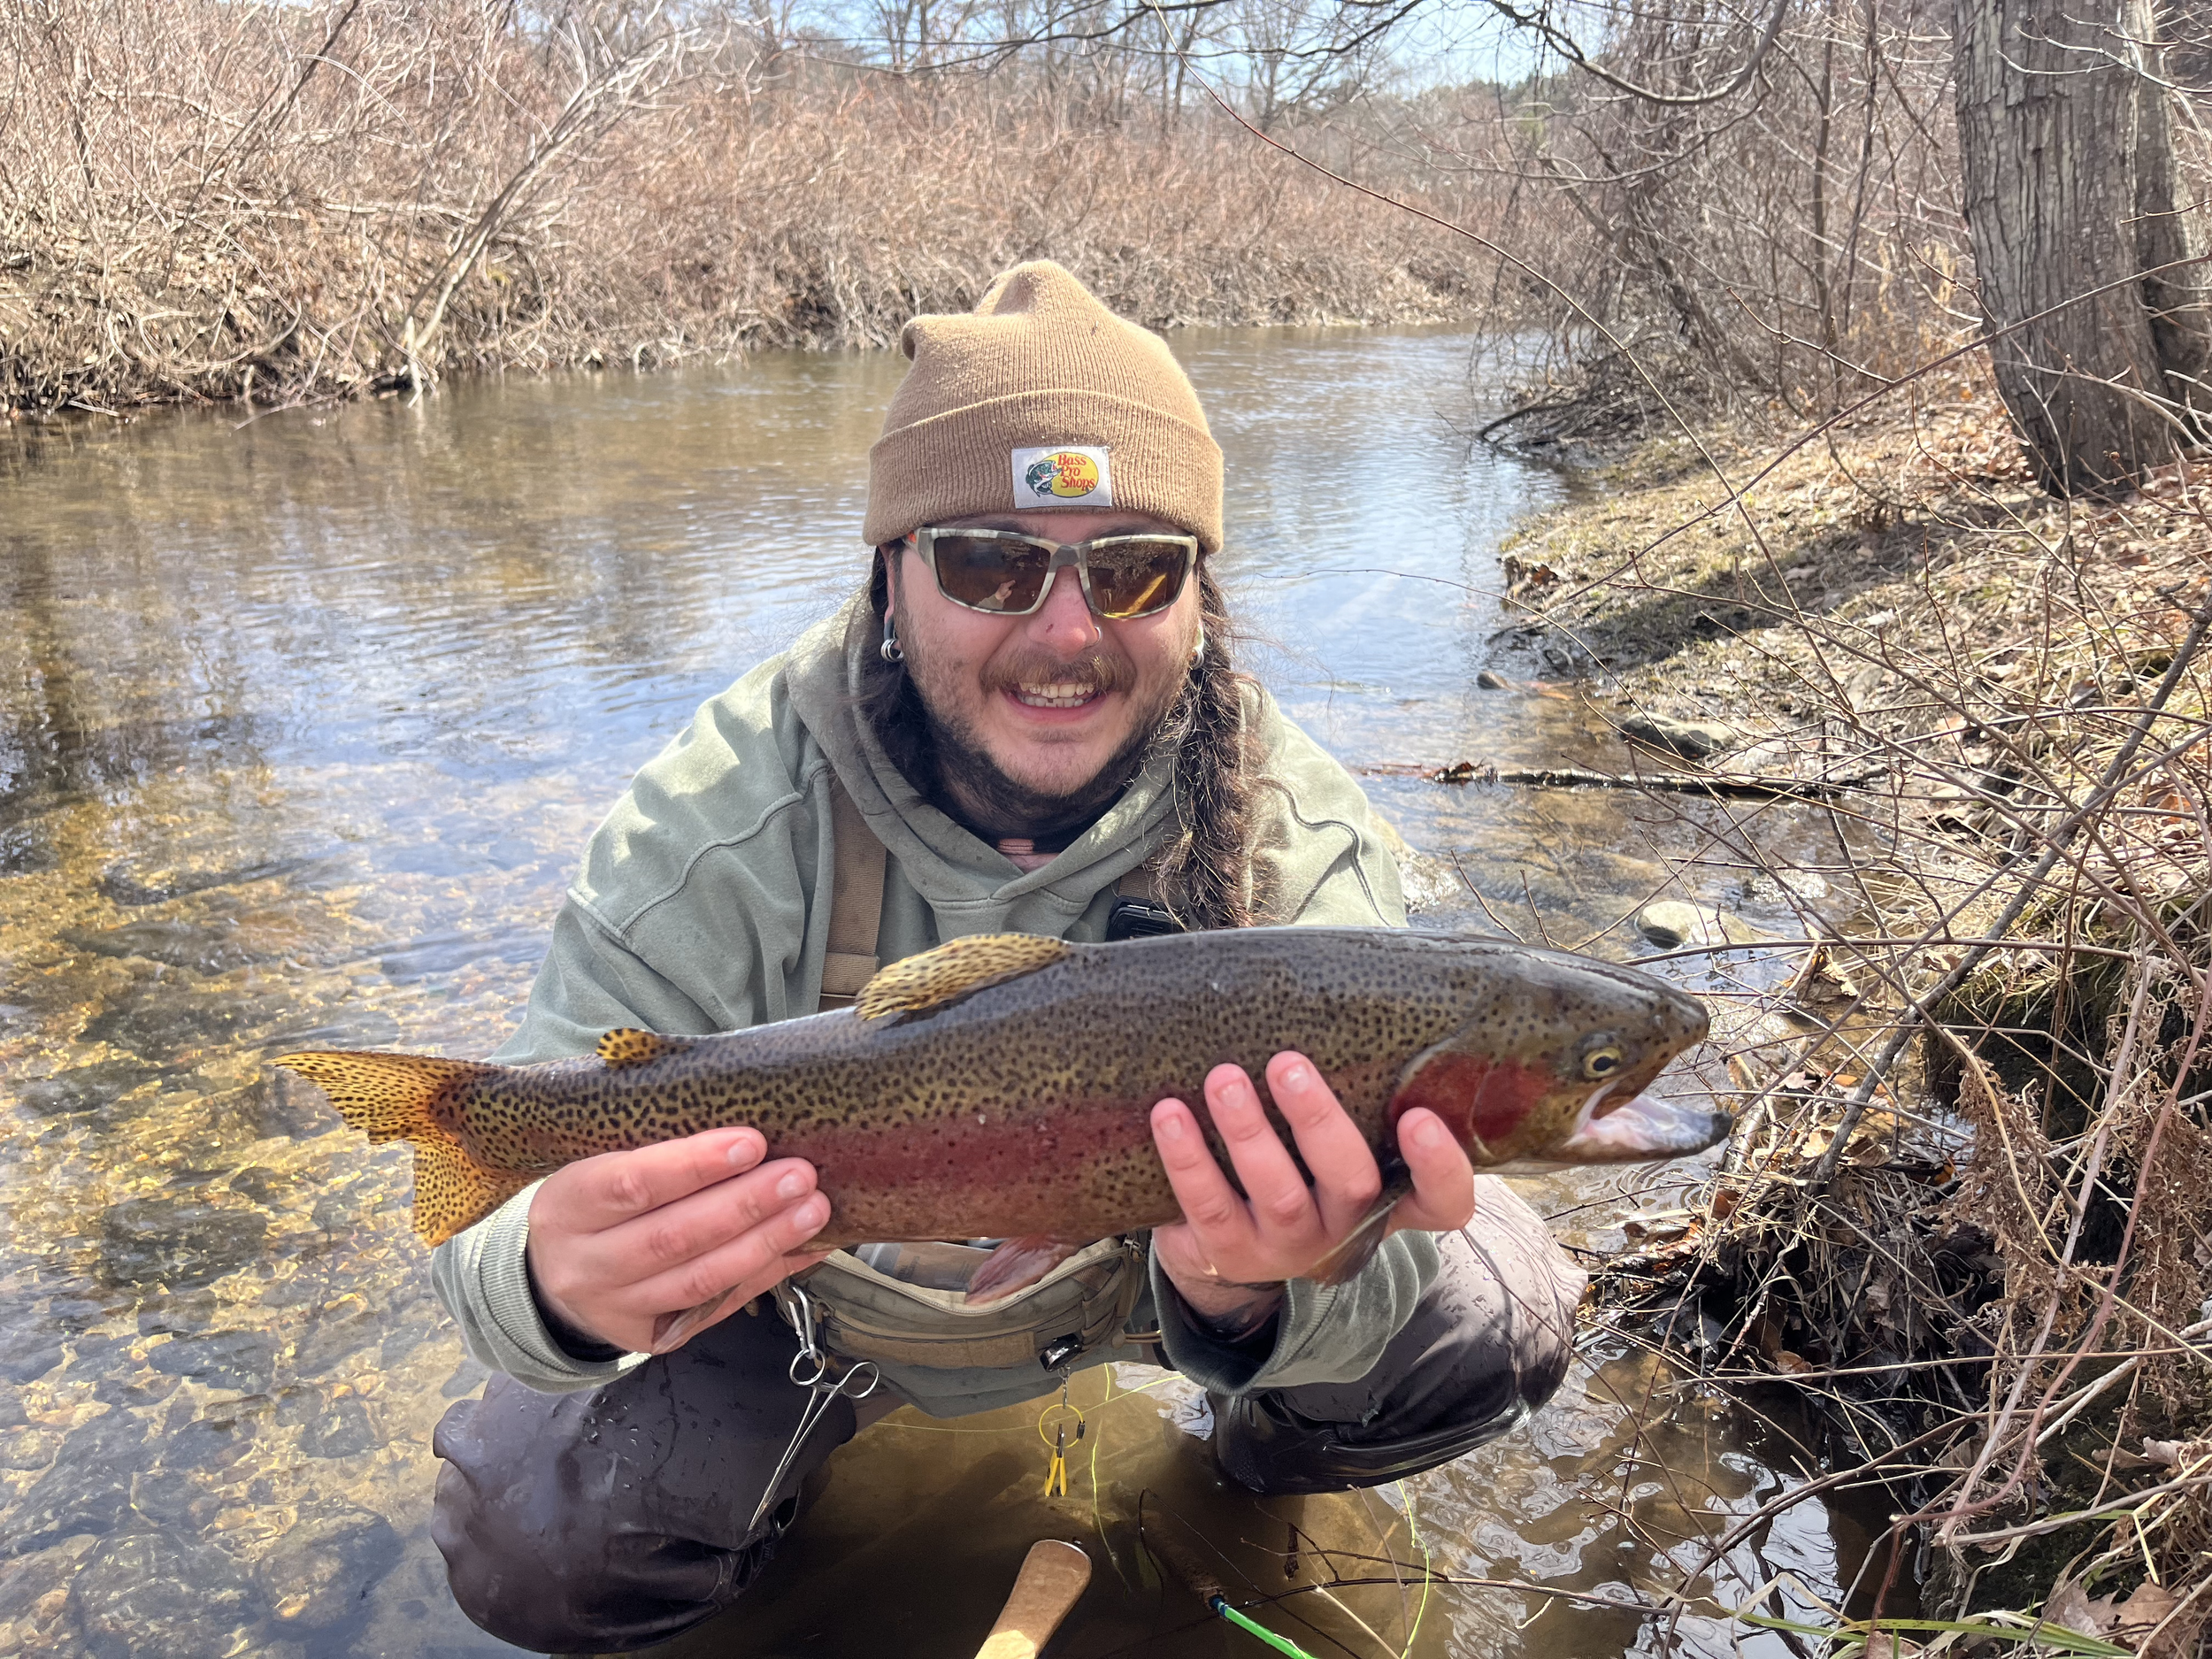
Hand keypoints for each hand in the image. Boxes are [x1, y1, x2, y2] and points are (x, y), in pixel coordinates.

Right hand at [525, 1127, 832, 1355]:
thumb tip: (751, 1137)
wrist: (554, 1275)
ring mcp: (616, 1308)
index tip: (752, 1143)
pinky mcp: (651, 1338)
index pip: (631, 1184)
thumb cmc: (594, 1204)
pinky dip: (766, 1275)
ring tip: (812, 1211)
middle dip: (745, 1205)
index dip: (694, 1166)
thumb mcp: (599, 1167)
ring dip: (765, 1243)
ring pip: (700, 1280)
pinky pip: (717, 1306)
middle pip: (673, 1237)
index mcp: (566, 1206)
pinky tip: (804, 1249)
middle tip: (799, 1176)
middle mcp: (584, 1265)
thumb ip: (658, 1154)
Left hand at [1149, 1052, 1476, 1334]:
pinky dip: (1189, 1159)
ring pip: (1279, 1195)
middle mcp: (1346, 1228)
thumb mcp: (1326, 1139)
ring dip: (1249, 1133)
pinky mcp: (1230, 1254)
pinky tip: (1170, 1115)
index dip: (1440, 1168)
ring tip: (1223, 1080)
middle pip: (1352, 1183)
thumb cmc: (1291, 1161)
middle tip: (1286, 1065)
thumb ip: (1347, 1089)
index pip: (1442, 1203)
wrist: (1223, 1238)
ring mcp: (1289, 1246)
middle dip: (1319, 1121)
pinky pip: (1209, 1207)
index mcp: (1387, 1197)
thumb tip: (1319, 986)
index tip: (1420, 1117)